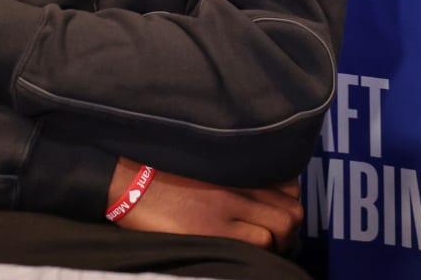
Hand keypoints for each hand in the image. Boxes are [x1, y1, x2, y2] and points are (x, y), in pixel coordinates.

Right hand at [110, 158, 302, 251]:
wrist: (128, 182)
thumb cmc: (161, 172)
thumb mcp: (205, 165)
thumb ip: (232, 176)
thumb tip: (257, 195)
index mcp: (238, 169)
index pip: (290, 186)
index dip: (289, 206)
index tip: (278, 217)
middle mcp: (239, 188)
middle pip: (291, 211)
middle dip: (290, 231)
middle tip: (275, 242)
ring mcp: (227, 210)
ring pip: (279, 230)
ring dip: (277, 245)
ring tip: (263, 252)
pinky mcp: (212, 232)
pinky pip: (255, 245)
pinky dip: (259, 253)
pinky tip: (246, 255)